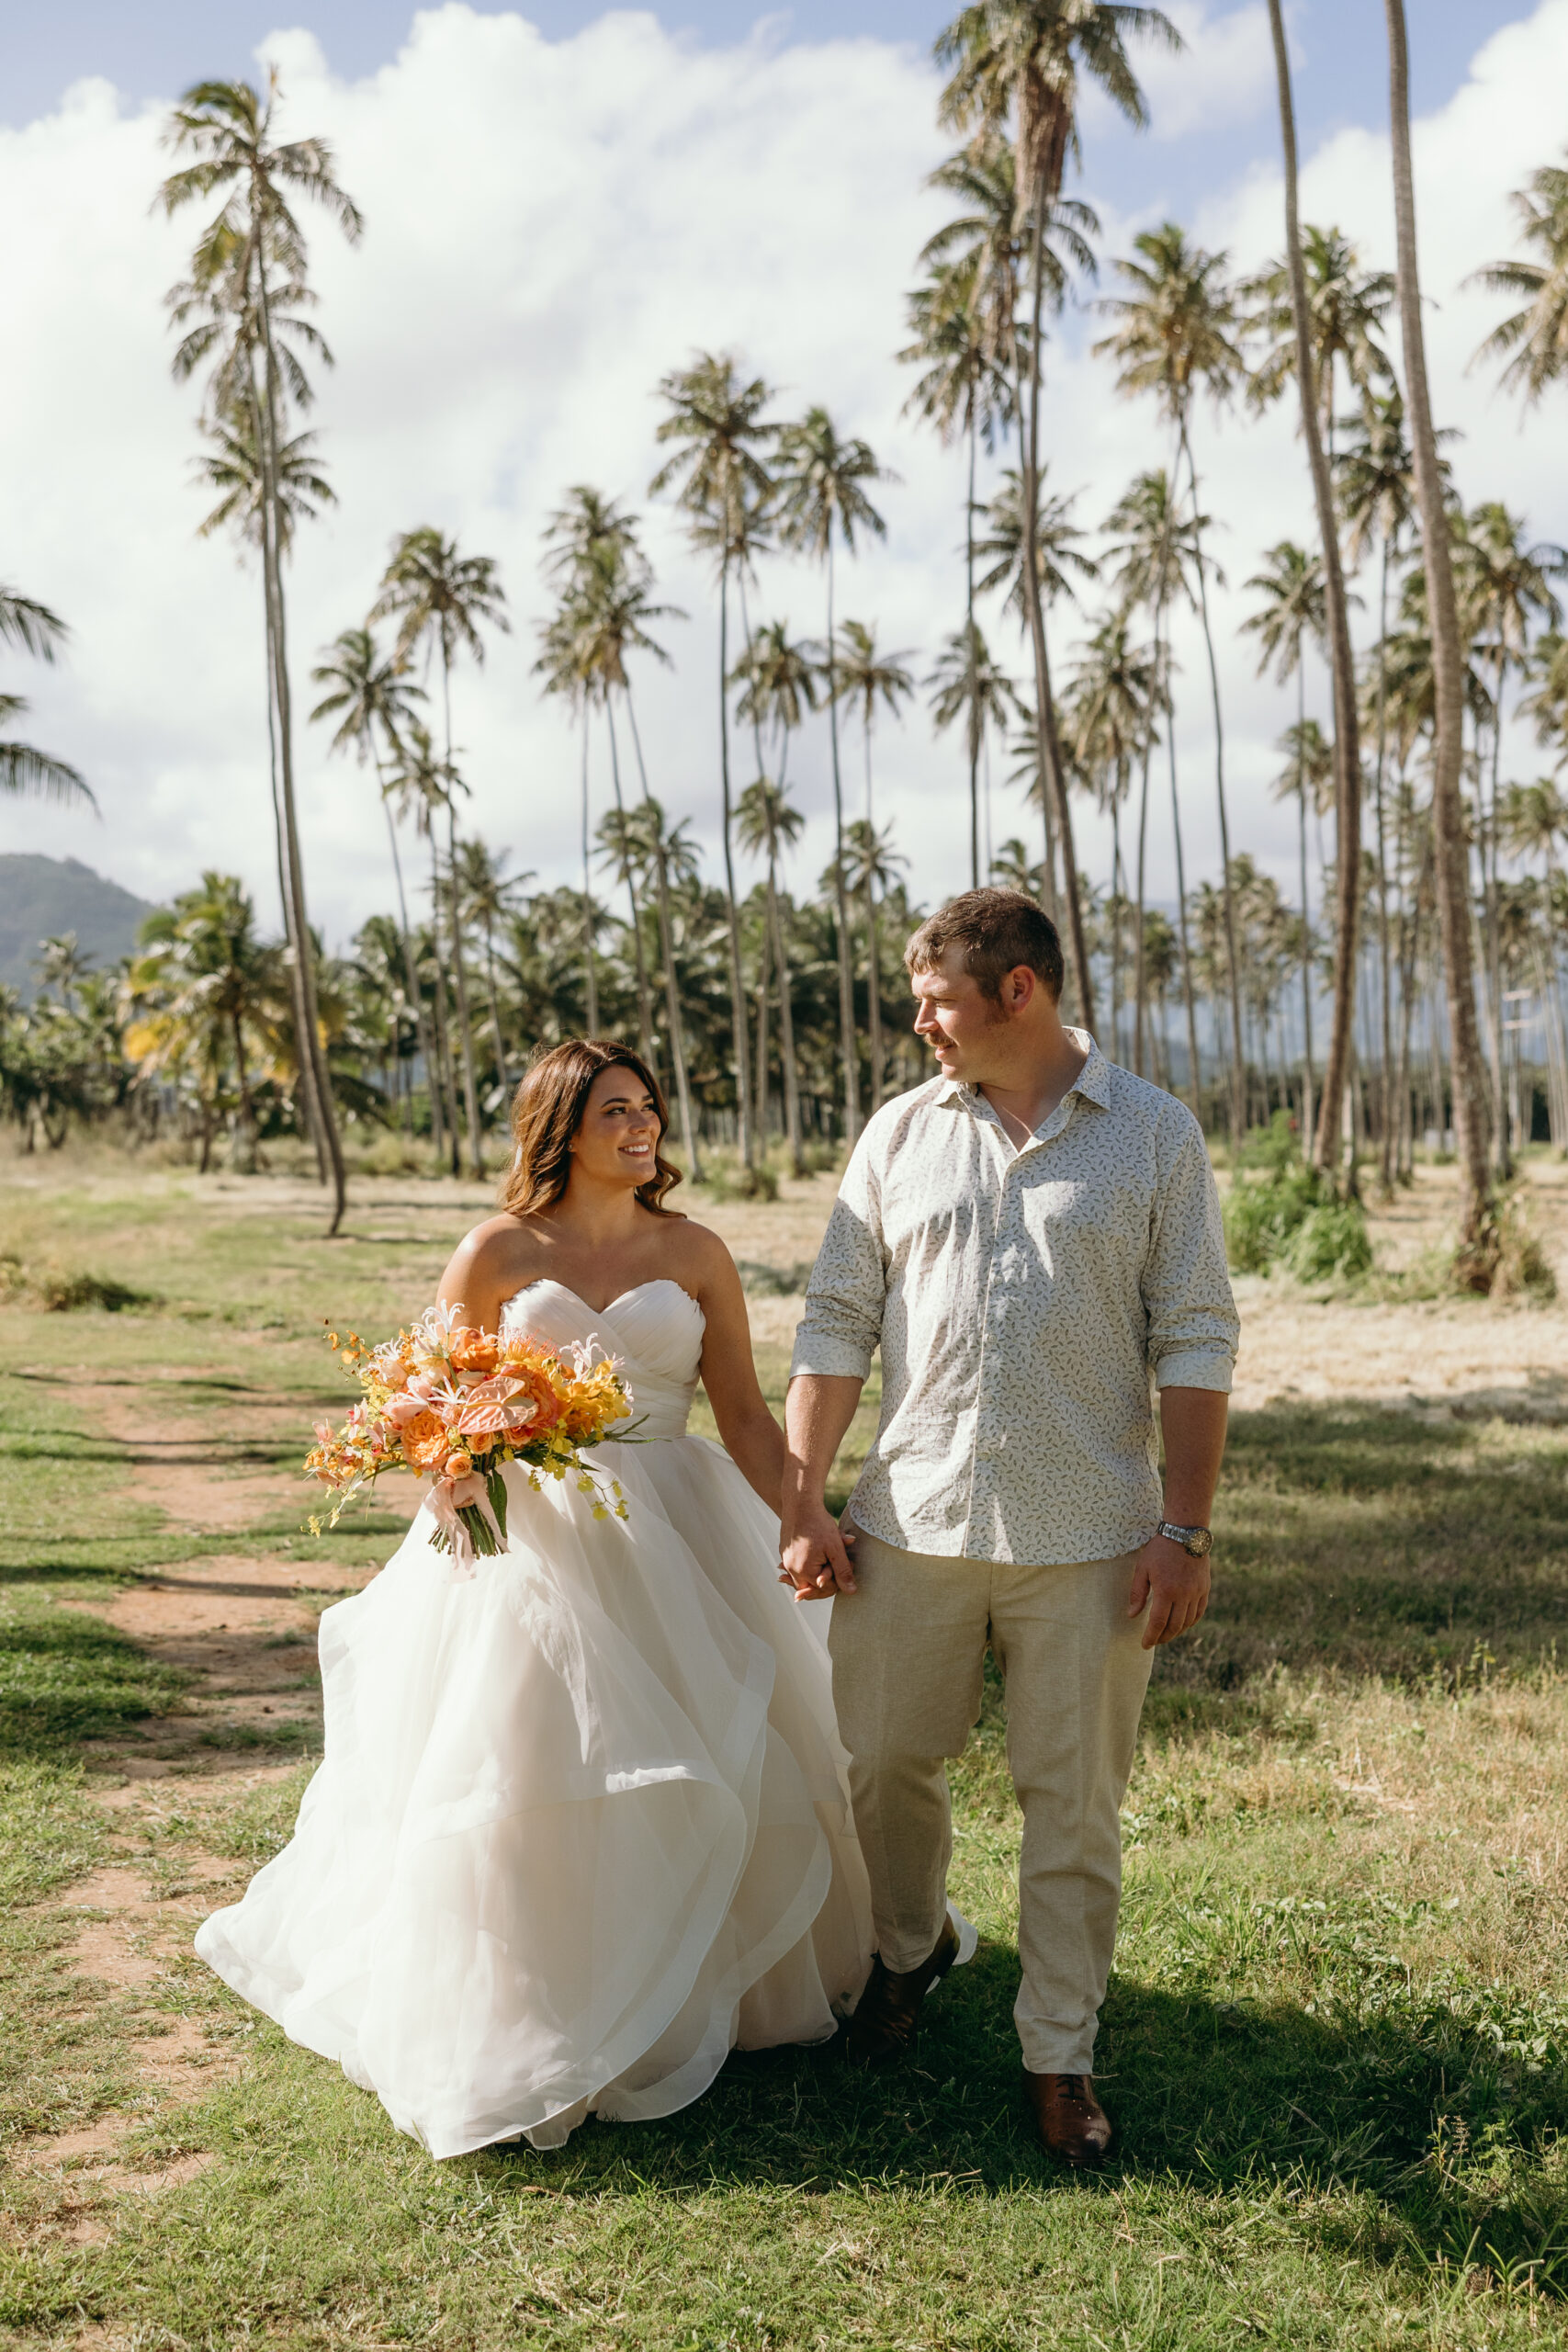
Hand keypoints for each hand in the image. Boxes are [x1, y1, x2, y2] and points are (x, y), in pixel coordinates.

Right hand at [778, 1499, 857, 1600]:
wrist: (800, 1504)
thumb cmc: (819, 1525)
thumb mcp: (835, 1549)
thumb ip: (843, 1572)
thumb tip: (851, 1591)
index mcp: (804, 1571)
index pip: (824, 1588)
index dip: (838, 1579)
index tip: (850, 1564)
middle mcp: (791, 1569)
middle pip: (812, 1585)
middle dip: (827, 1578)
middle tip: (840, 1562)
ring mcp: (785, 1560)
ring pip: (804, 1575)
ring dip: (818, 1570)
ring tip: (830, 1561)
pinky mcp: (784, 1551)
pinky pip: (797, 1565)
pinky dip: (808, 1563)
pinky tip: (816, 1554)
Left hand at [1127, 1534, 1209, 1648]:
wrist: (1185, 1533)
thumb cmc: (1159, 1550)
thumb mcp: (1142, 1569)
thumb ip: (1137, 1594)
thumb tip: (1132, 1615)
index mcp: (1166, 1591)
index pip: (1158, 1623)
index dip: (1151, 1636)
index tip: (1145, 1645)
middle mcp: (1183, 1595)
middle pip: (1174, 1626)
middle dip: (1163, 1637)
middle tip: (1154, 1641)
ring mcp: (1196, 1592)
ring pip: (1187, 1622)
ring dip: (1176, 1632)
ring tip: (1166, 1634)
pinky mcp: (1204, 1588)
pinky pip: (1199, 1612)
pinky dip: (1190, 1622)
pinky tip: (1182, 1624)